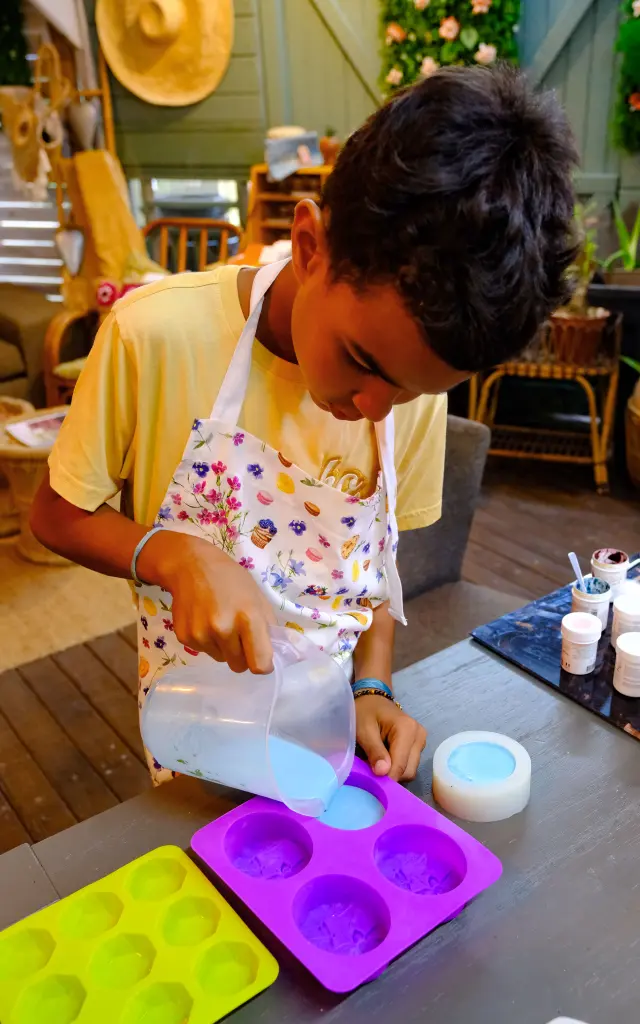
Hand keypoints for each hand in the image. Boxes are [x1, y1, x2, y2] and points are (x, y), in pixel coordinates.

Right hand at [140, 532, 276, 673]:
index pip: (259, 664)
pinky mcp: (184, 637)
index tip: (262, 657)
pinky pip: (204, 651)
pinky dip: (207, 642)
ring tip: (219, 622)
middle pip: (239, 666)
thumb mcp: (258, 597)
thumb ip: (269, 628)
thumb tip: (275, 654)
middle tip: (239, 634)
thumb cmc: (231, 579)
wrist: (191, 565)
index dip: (263, 665)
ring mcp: (201, 635)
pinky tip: (204, 620)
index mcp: (248, 618)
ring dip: (224, 648)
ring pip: (220, 659)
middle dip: (242, 655)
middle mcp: (223, 629)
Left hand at [355, 695, 426, 781]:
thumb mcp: (364, 731)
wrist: (372, 699)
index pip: (401, 764)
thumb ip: (375, 751)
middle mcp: (419, 735)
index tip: (374, 786)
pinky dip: (397, 767)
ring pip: (410, 769)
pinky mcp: (418, 745)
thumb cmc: (365, 712)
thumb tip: (383, 773)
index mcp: (407, 729)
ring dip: (393, 772)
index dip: (388, 779)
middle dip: (391, 775)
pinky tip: (384, 760)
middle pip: (409, 770)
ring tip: (377, 764)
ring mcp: (421, 740)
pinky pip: (409, 764)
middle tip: (371, 773)